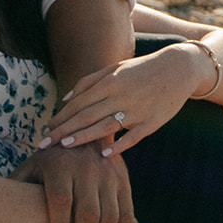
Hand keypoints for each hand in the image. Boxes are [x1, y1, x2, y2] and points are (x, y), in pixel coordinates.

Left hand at [11, 147, 133, 222]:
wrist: (80, 135)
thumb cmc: (45, 162)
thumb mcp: (29, 168)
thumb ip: (16, 188)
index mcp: (60, 163)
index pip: (61, 200)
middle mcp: (87, 166)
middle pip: (88, 213)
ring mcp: (109, 174)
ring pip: (110, 217)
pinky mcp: (124, 182)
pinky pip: (127, 215)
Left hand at [40, 45, 206, 155]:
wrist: (179, 68)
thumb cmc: (142, 69)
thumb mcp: (115, 68)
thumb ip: (89, 82)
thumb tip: (67, 99)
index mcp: (110, 82)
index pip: (78, 103)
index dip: (60, 117)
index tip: (45, 129)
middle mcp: (121, 95)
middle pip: (86, 116)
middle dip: (63, 131)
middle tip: (43, 144)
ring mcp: (137, 110)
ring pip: (105, 126)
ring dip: (83, 137)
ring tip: (64, 147)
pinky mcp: (153, 122)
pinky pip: (133, 137)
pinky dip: (119, 145)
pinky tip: (105, 154)